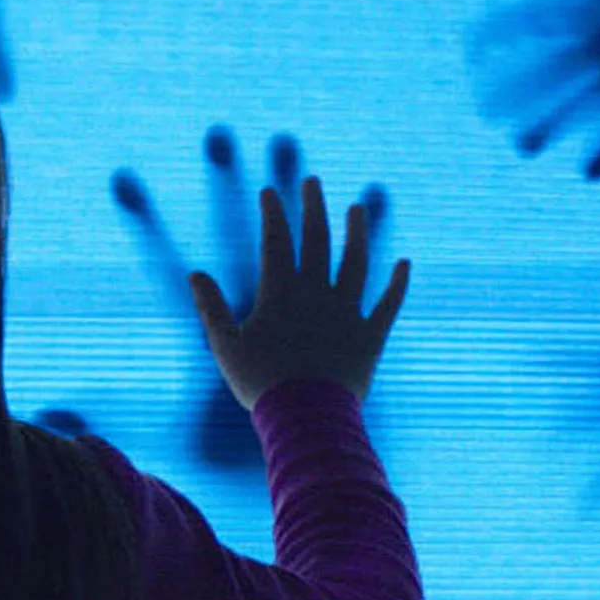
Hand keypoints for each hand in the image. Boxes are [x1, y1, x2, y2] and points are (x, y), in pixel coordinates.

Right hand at [188, 177, 409, 409]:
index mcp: (280, 293)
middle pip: (317, 240)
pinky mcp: (370, 336)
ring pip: (356, 262)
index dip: (273, 214)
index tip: (270, 192)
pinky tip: (404, 263)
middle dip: (313, 207)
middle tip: (313, 182)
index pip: (276, 242)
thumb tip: (195, 274)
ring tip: (357, 209)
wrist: (306, 417)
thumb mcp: (225, 346)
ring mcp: (347, 312)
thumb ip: (211, 307)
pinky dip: (397, 283)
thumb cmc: (260, 385)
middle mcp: (317, 294)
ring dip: (357, 232)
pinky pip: (388, 304)